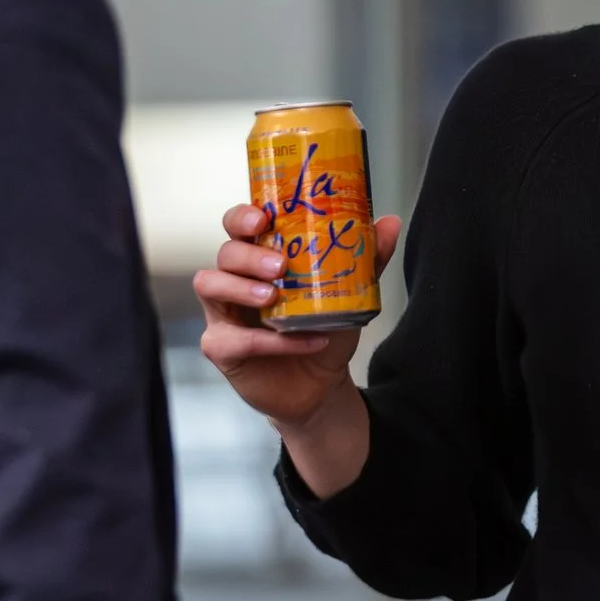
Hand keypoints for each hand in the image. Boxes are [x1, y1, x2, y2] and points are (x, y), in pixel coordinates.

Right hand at [194, 203, 402, 429]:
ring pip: (209, 286)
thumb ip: (367, 259)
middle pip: (225, 253)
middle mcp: (234, 280)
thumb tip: (390, 222)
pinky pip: (233, 340)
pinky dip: (271, 341)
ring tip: (273, 297)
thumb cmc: (324, 327)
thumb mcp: (350, 292)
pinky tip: (307, 340)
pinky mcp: (221, 348)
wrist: (322, 383)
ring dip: (241, 288)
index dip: (241, 216)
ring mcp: (223, 313)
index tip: (262, 217)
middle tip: (280, 266)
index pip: (237, 226)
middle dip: (249, 255)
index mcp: (258, 258)